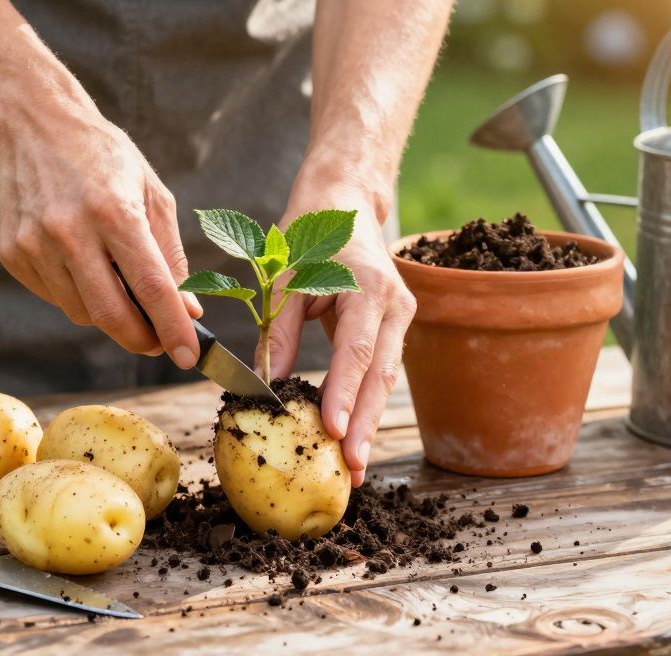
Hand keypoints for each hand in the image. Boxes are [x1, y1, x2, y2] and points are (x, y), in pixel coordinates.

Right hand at [0, 100, 201, 367]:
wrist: (31, 124)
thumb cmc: (102, 155)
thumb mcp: (151, 191)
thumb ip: (171, 254)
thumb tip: (187, 310)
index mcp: (114, 211)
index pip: (151, 288)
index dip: (174, 330)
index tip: (189, 358)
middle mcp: (70, 232)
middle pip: (112, 315)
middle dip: (143, 340)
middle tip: (160, 343)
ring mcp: (35, 246)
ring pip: (82, 313)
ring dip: (109, 315)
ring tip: (120, 286)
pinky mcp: (13, 255)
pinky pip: (55, 298)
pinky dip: (77, 295)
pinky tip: (83, 266)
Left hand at [267, 189, 415, 486]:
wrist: (346, 201)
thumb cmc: (308, 234)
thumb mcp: (284, 277)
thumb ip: (278, 331)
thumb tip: (269, 383)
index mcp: (367, 287)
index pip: (356, 351)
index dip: (345, 394)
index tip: (335, 432)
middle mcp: (394, 303)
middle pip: (380, 375)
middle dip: (366, 425)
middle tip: (352, 469)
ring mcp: (401, 315)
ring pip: (385, 379)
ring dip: (369, 423)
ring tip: (355, 467)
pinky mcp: (395, 326)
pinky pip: (381, 370)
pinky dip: (367, 404)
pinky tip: (355, 437)